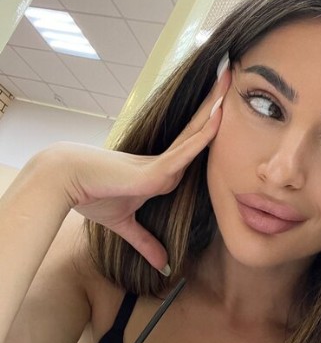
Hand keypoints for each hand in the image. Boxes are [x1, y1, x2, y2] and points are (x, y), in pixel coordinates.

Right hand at [56, 68, 230, 270]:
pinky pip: (185, 152)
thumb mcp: (126, 225)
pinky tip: (220, 117)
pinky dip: (204, 136)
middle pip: (198, 131)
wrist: (67, 184)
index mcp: (161, 172)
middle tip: (232, 77)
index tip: (226, 109)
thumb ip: (146, 242)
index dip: (209, 128)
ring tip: (232, 79)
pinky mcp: (154, 170)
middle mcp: (165, 163)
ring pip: (197, 134)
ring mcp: (161, 164)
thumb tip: (162, 265)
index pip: (193, 146)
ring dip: (216, 108)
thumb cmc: (92, 196)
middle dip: (216, 105)